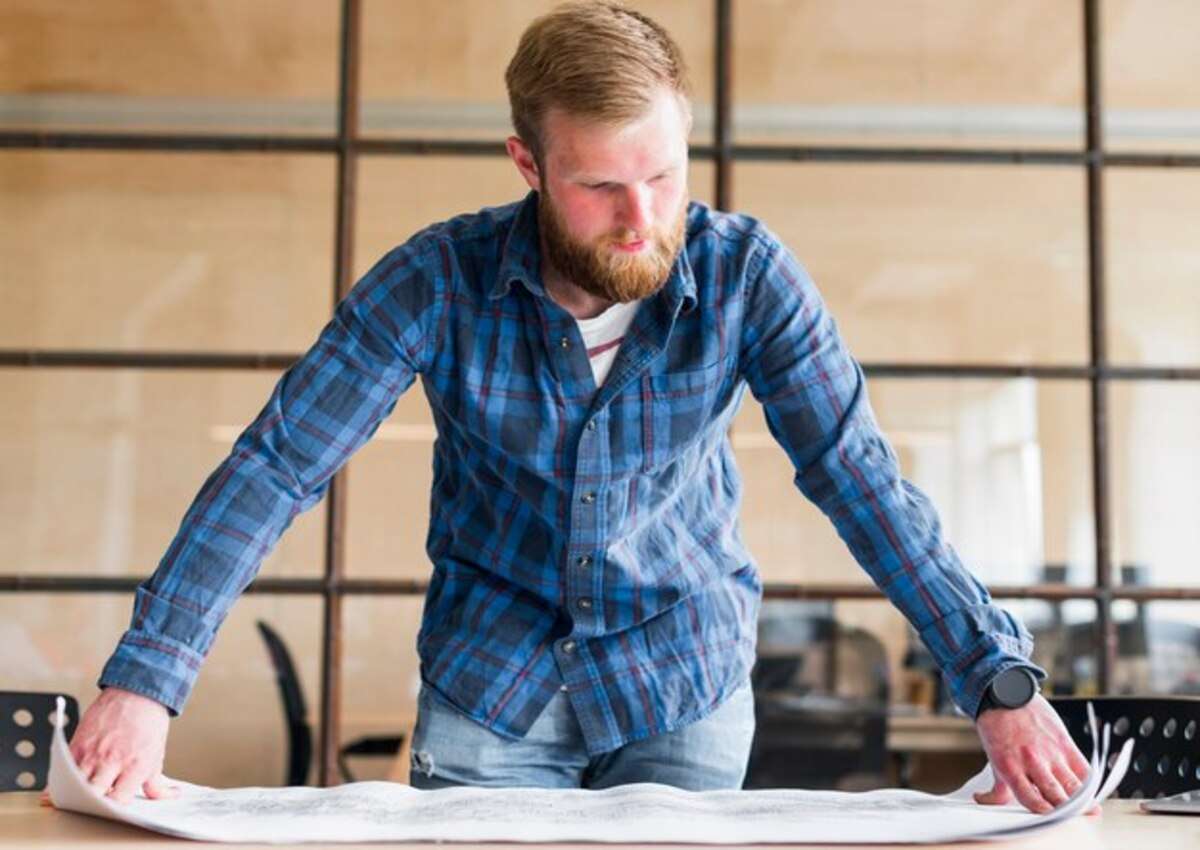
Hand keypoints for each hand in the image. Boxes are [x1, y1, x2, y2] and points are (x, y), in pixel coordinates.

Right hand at [68, 687, 178, 804]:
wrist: (137, 692)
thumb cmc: (148, 722)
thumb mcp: (157, 754)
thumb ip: (156, 782)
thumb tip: (168, 797)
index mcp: (135, 765)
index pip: (117, 800)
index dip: (113, 807)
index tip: (112, 806)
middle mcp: (112, 760)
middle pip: (93, 794)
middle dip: (92, 802)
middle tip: (94, 801)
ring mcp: (93, 752)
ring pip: (75, 783)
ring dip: (76, 791)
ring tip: (80, 791)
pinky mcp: (78, 742)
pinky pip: (63, 767)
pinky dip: (62, 778)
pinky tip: (68, 779)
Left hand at [973, 693, 1091, 813]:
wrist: (1007, 695)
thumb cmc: (998, 728)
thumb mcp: (993, 758)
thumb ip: (999, 786)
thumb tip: (986, 802)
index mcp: (1010, 767)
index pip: (1030, 799)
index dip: (1043, 813)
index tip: (1050, 819)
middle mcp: (1032, 761)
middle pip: (1055, 794)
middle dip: (1066, 811)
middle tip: (1073, 818)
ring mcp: (1051, 752)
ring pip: (1073, 785)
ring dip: (1082, 801)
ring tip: (1089, 810)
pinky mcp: (1065, 742)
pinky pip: (1083, 768)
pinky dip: (1089, 782)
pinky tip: (1091, 791)